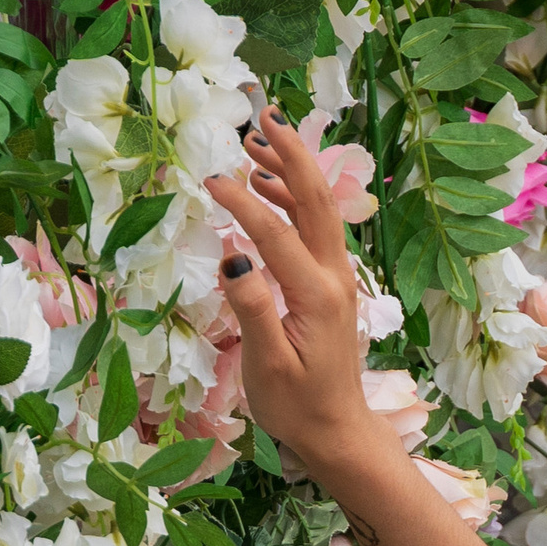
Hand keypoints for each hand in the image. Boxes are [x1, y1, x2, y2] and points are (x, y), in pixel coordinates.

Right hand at [206, 107, 390, 498]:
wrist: (337, 431)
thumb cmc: (297, 405)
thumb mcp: (267, 364)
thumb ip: (252, 309)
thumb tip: (233, 254)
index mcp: (317, 293)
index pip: (275, 231)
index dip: (242, 200)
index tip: (209, 178)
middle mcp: (334, 276)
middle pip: (316, 200)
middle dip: (291, 153)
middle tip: (263, 114)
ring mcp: (337, 278)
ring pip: (319, 209)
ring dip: (292, 169)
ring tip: (259, 138)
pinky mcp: (331, 285)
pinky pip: (316, 228)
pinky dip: (294, 198)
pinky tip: (270, 186)